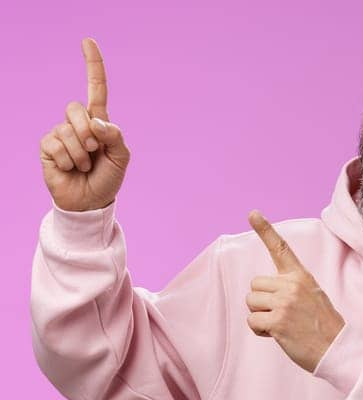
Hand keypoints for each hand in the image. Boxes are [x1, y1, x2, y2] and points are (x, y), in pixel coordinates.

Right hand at [40, 38, 129, 211]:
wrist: (91, 201)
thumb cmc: (108, 178)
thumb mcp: (121, 157)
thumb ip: (115, 136)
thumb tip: (96, 122)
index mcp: (99, 121)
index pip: (96, 88)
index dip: (93, 65)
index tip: (87, 41)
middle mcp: (78, 123)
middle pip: (77, 109)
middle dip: (89, 133)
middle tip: (94, 152)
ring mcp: (60, 133)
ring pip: (68, 129)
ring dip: (80, 152)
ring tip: (83, 165)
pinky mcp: (47, 146)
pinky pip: (56, 144)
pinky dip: (68, 159)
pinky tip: (69, 168)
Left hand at [246, 211, 347, 372]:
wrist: (338, 349)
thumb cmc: (324, 327)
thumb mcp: (313, 297)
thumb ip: (290, 289)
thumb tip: (262, 294)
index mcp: (302, 277)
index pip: (280, 249)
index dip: (265, 230)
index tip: (253, 213)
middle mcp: (292, 285)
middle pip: (255, 285)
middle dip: (262, 301)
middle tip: (284, 315)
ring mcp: (284, 302)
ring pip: (251, 302)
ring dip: (260, 316)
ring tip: (283, 325)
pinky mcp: (277, 321)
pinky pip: (252, 320)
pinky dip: (260, 330)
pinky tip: (278, 335)